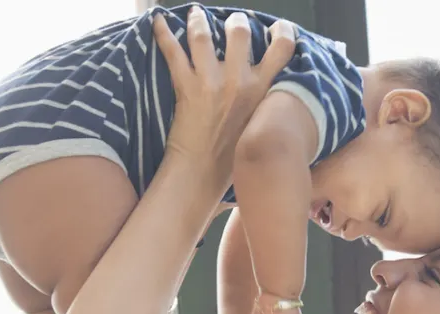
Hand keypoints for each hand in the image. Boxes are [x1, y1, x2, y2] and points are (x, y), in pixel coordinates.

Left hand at [153, 7, 295, 191]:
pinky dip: (163, 33)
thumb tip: (262, 84)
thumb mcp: (258, 123)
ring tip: (195, 14)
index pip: (282, 49)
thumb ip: (262, 99)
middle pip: (239, 32)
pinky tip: (157, 21)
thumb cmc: (233, 155)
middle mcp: (238, 81)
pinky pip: (172, 52)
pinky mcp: (186, 87)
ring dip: (198, 20)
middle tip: (232, 21)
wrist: (203, 172)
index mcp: (261, 90)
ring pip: (203, 36)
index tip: (278, 27)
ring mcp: (210, 82)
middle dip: (235, 21)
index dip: (282, 31)